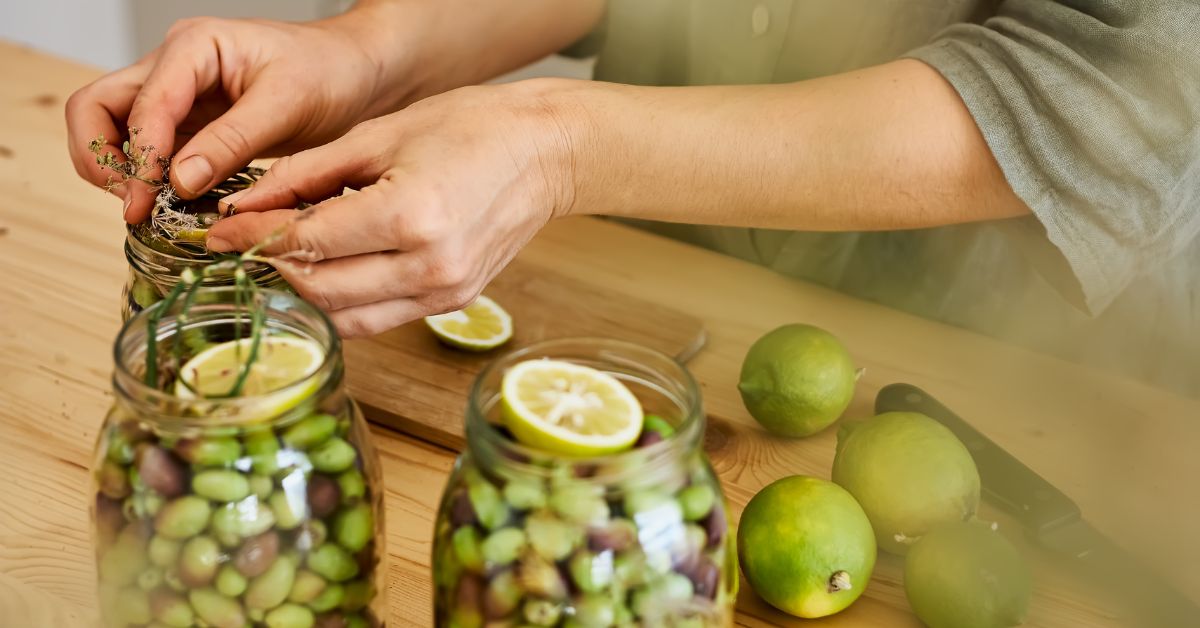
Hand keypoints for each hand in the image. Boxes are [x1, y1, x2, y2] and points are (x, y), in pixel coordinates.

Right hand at [66, 7, 403, 222]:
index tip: (147, 202)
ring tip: (149, 210)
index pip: (141, 105)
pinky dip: (149, 179)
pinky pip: (151, 152)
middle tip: (132, 205)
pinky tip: (172, 206)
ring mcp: (178, 96)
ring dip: (120, 171)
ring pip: (114, 130)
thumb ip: (230, 142)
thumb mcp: (286, 105)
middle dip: (102, 159)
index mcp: (193, 48)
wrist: (356, 72)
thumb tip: (179, 182)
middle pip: (97, 108)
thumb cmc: (329, 72)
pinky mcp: (192, 125)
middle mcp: (173, 67)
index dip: (139, 158)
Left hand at [205, 80, 580, 336]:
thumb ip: (306, 174)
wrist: (545, 153)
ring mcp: (444, 293)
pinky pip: (378, 318)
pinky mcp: (452, 303)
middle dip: (268, 268)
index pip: (307, 242)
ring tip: (276, 261)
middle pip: (319, 289)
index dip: (252, 238)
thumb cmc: (473, 129)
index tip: (218, 229)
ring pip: (345, 316)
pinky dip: (341, 302)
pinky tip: (323, 274)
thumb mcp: (379, 135)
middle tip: (239, 244)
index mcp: (411, 217)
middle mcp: (429, 267)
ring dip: (302, 292)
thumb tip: (245, 204)